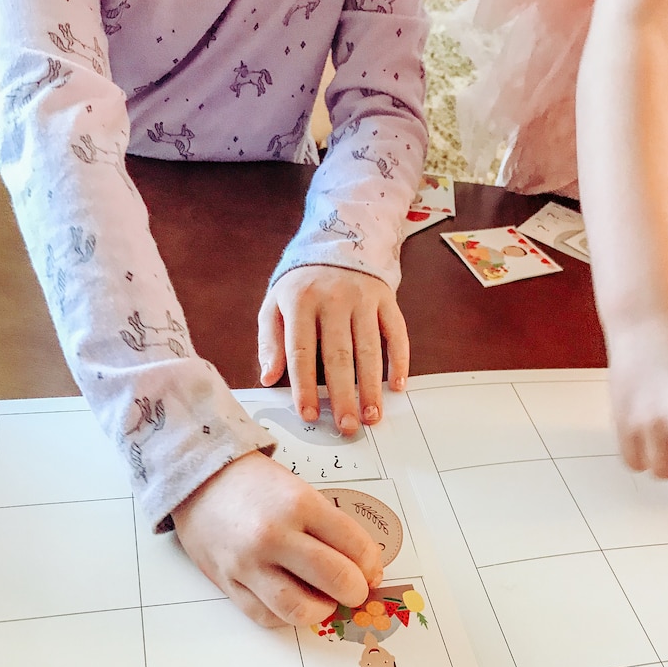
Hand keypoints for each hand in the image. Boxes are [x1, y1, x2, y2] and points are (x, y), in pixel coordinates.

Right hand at [171, 451, 383, 627]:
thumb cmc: (256, 485)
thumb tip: (364, 570)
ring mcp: (248, 563)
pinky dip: (287, 616)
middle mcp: (274, 535)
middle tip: (354, 590)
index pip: (356, 547)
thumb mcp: (301, 491)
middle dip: (356, 591)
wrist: (199, 480)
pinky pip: (266, 617)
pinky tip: (292, 600)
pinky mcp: (228, 583)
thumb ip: (332, 528)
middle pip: (336, 579)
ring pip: (300, 609)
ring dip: (322, 610)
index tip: (370, 570)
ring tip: (323, 599)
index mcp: (300, 504)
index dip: (372, 565)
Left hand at [257, 265, 408, 435]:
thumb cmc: (303, 283)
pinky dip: (399, 360)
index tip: (308, 415)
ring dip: (373, 386)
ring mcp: (363, 299)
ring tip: (372, 416)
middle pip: (339, 356)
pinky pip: (396, 333)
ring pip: (370, 349)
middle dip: (344, 396)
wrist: (338, 240)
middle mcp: (334, 299)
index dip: (305, 386)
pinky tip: (397, 386)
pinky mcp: (386, 299)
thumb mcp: (275, 304)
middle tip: (347, 426)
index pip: (301, 351)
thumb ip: (270, 341)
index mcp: (301, 302)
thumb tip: (268, 378)